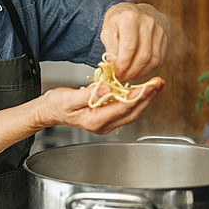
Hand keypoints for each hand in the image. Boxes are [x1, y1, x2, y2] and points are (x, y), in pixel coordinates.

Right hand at [36, 77, 164, 135]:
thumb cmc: (57, 104)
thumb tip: (107, 90)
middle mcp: (103, 125)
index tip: (149, 86)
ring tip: (155, 85)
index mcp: (95, 121)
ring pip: (132, 113)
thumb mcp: (69, 98)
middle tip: (158, 83)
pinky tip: (141, 91)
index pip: (122, 108)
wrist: (49, 111)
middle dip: (147, 97)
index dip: (137, 96)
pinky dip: (136, 100)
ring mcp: (106, 124)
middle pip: (132, 112)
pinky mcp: (107, 118)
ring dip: (144, 99)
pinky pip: (126, 111)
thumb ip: (90, 95)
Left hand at [100, 3, 168, 80]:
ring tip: (128, 75)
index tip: (115, 74)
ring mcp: (160, 30)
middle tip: (121, 78)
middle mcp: (149, 22)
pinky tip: (137, 70)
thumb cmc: (118, 21)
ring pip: (153, 60)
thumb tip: (111, 67)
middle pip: (143, 56)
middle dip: (131, 72)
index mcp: (131, 18)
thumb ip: (109, 48)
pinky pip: (159, 60)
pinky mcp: (166, 38)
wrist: (134, 10)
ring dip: (139, 73)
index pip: (129, 47)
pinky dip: (147, 69)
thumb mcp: (107, 30)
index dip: (122, 64)